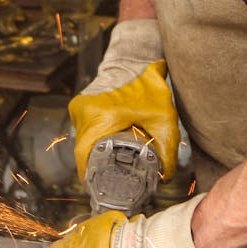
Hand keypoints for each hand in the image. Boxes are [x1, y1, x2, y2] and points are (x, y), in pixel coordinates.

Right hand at [68, 19, 179, 180]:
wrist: (136, 59)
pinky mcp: (79, 105)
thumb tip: (165, 178)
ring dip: (95, 152)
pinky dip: (94, 139)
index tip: (101, 189)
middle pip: (83, 150)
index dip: (91, 176)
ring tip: (110, 164)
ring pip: (82, 141)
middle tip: (111, 180)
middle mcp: (83, 112)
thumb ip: (167, 151)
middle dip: (97, 166)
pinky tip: (107, 145)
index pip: (84, 157)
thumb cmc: (150, 86)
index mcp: (98, 118)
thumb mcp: (164, 120)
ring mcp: (79, 107)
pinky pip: (83, 130)